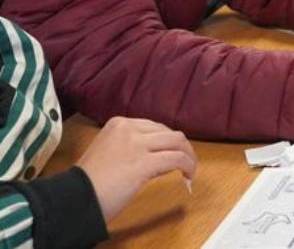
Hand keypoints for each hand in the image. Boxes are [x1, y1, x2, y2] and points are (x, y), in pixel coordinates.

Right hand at [77, 117, 196, 221]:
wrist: (73, 200)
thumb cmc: (87, 183)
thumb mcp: (107, 153)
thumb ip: (128, 147)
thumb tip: (155, 154)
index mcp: (118, 124)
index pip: (154, 127)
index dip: (166, 141)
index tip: (171, 153)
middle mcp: (129, 128)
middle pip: (168, 133)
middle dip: (180, 147)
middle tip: (185, 161)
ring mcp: (137, 144)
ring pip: (177, 142)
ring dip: (188, 155)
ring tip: (190, 169)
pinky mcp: (144, 163)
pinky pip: (176, 159)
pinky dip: (188, 166)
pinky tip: (188, 176)